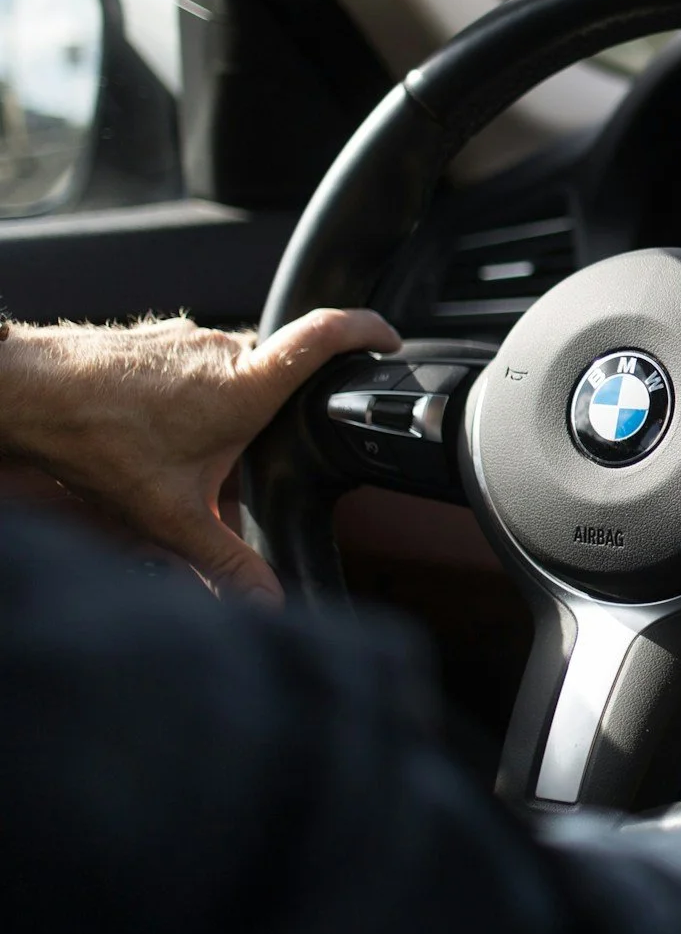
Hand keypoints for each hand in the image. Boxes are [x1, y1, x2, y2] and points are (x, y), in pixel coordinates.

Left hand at [0, 310, 400, 602]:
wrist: (24, 393)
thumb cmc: (96, 439)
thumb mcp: (171, 515)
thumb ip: (226, 562)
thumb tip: (268, 602)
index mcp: (247, 385)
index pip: (328, 334)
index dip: (369, 330)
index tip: (391, 341)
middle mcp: (222, 350)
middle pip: (279, 369)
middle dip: (278, 410)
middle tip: (258, 454)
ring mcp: (186, 338)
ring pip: (232, 369)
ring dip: (226, 406)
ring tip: (191, 452)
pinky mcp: (155, 338)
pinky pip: (194, 362)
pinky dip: (190, 394)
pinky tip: (157, 432)